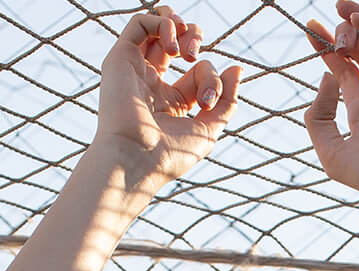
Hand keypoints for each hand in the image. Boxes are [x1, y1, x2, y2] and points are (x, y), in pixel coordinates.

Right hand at [97, 7, 240, 184]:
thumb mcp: (208, 130)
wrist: (135, 160)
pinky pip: (140, 23)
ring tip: (185, 46)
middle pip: (178, 42)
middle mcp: (151, 83)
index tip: (210, 100)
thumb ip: (226, 101)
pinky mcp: (120, 59)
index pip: (197, 72)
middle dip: (194, 38)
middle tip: (194, 56)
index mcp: (170, 103)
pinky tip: (173, 46)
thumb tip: (237, 69)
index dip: (211, 77)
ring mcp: (135, 70)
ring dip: (179, 25)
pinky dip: (162, 23)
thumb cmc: (168, 155)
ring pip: (156, 25)